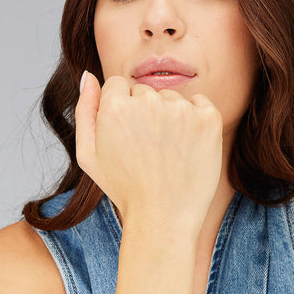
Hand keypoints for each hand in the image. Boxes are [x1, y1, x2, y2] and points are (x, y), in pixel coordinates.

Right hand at [75, 72, 222, 243]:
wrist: (163, 216)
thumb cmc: (124, 188)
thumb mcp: (88, 154)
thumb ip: (85, 109)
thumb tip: (89, 76)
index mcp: (115, 107)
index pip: (119, 85)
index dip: (122, 109)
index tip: (129, 134)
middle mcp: (149, 101)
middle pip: (146, 91)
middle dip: (145, 113)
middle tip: (148, 148)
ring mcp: (181, 109)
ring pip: (172, 98)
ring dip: (170, 117)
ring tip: (167, 152)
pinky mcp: (208, 119)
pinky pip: (200, 105)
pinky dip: (195, 120)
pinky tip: (187, 146)